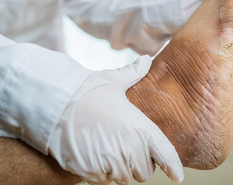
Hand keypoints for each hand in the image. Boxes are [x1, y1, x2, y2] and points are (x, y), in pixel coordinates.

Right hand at [48, 56, 183, 183]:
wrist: (55, 104)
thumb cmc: (87, 91)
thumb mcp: (113, 81)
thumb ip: (133, 73)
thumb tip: (146, 59)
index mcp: (140, 127)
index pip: (165, 153)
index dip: (173, 166)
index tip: (177, 175)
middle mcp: (130, 148)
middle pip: (144, 171)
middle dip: (138, 162)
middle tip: (126, 147)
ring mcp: (111, 163)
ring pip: (125, 178)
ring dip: (120, 168)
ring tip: (108, 148)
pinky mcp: (92, 173)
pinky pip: (105, 181)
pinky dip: (102, 173)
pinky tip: (94, 155)